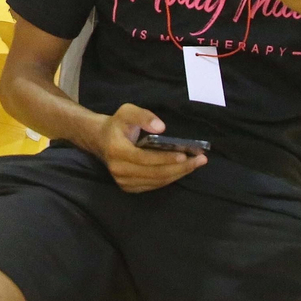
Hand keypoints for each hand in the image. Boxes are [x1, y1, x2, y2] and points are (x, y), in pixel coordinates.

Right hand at [87, 103, 206, 192]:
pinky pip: (154, 185)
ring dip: (179, 173)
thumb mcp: (127, 112)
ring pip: (157, 181)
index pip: (145, 158)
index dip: (166, 158)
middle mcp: (119, 170)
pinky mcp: (129, 188)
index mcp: (116, 151)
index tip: (186, 154)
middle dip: (180, 167)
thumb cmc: (117, 125)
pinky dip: (170, 178)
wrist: (101, 140)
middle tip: (200, 160)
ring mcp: (123, 182)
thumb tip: (161, 127)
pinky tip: (182, 169)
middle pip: (155, 173)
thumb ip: (143, 116)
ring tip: (196, 164)